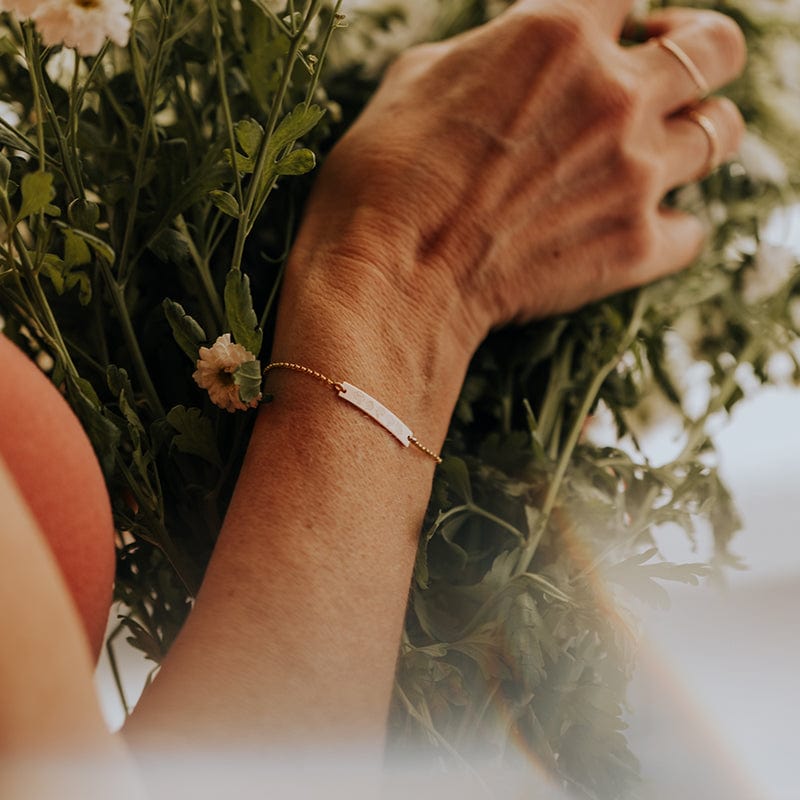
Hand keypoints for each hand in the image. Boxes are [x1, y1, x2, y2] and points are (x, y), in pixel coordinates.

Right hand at [287, 0, 745, 357]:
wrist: (389, 281)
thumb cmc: (382, 178)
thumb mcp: (415, 79)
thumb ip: (486, 54)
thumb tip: (509, 59)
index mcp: (556, 33)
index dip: (617, 15)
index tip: (605, 37)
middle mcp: (614, 95)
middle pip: (718, 46)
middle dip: (696, 51)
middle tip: (663, 75)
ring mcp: (634, 174)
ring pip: (720, 134)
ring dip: (693, 136)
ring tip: (654, 153)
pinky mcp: (635, 248)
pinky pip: (691, 231)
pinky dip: (670, 229)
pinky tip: (636, 229)